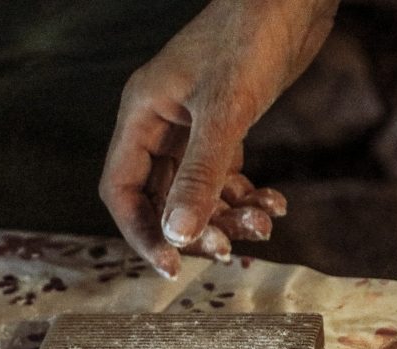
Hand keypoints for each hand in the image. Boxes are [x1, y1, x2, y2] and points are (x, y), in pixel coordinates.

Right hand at [100, 0, 337, 277]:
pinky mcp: (224, 125)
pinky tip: (273, 204)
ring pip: (197, 191)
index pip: (122, 190)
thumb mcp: (224, 111)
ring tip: (263, 223)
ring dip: (227, 215)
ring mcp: (192, 126)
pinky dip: (246, 196)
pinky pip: (225, 177)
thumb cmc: (250, 35)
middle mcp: (160, 123)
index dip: (141, 232)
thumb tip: (179, 236)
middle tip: (226, 250)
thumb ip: (200, 175)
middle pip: (161, 198)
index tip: (171, 265)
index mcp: (141, 115)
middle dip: (194, 227)